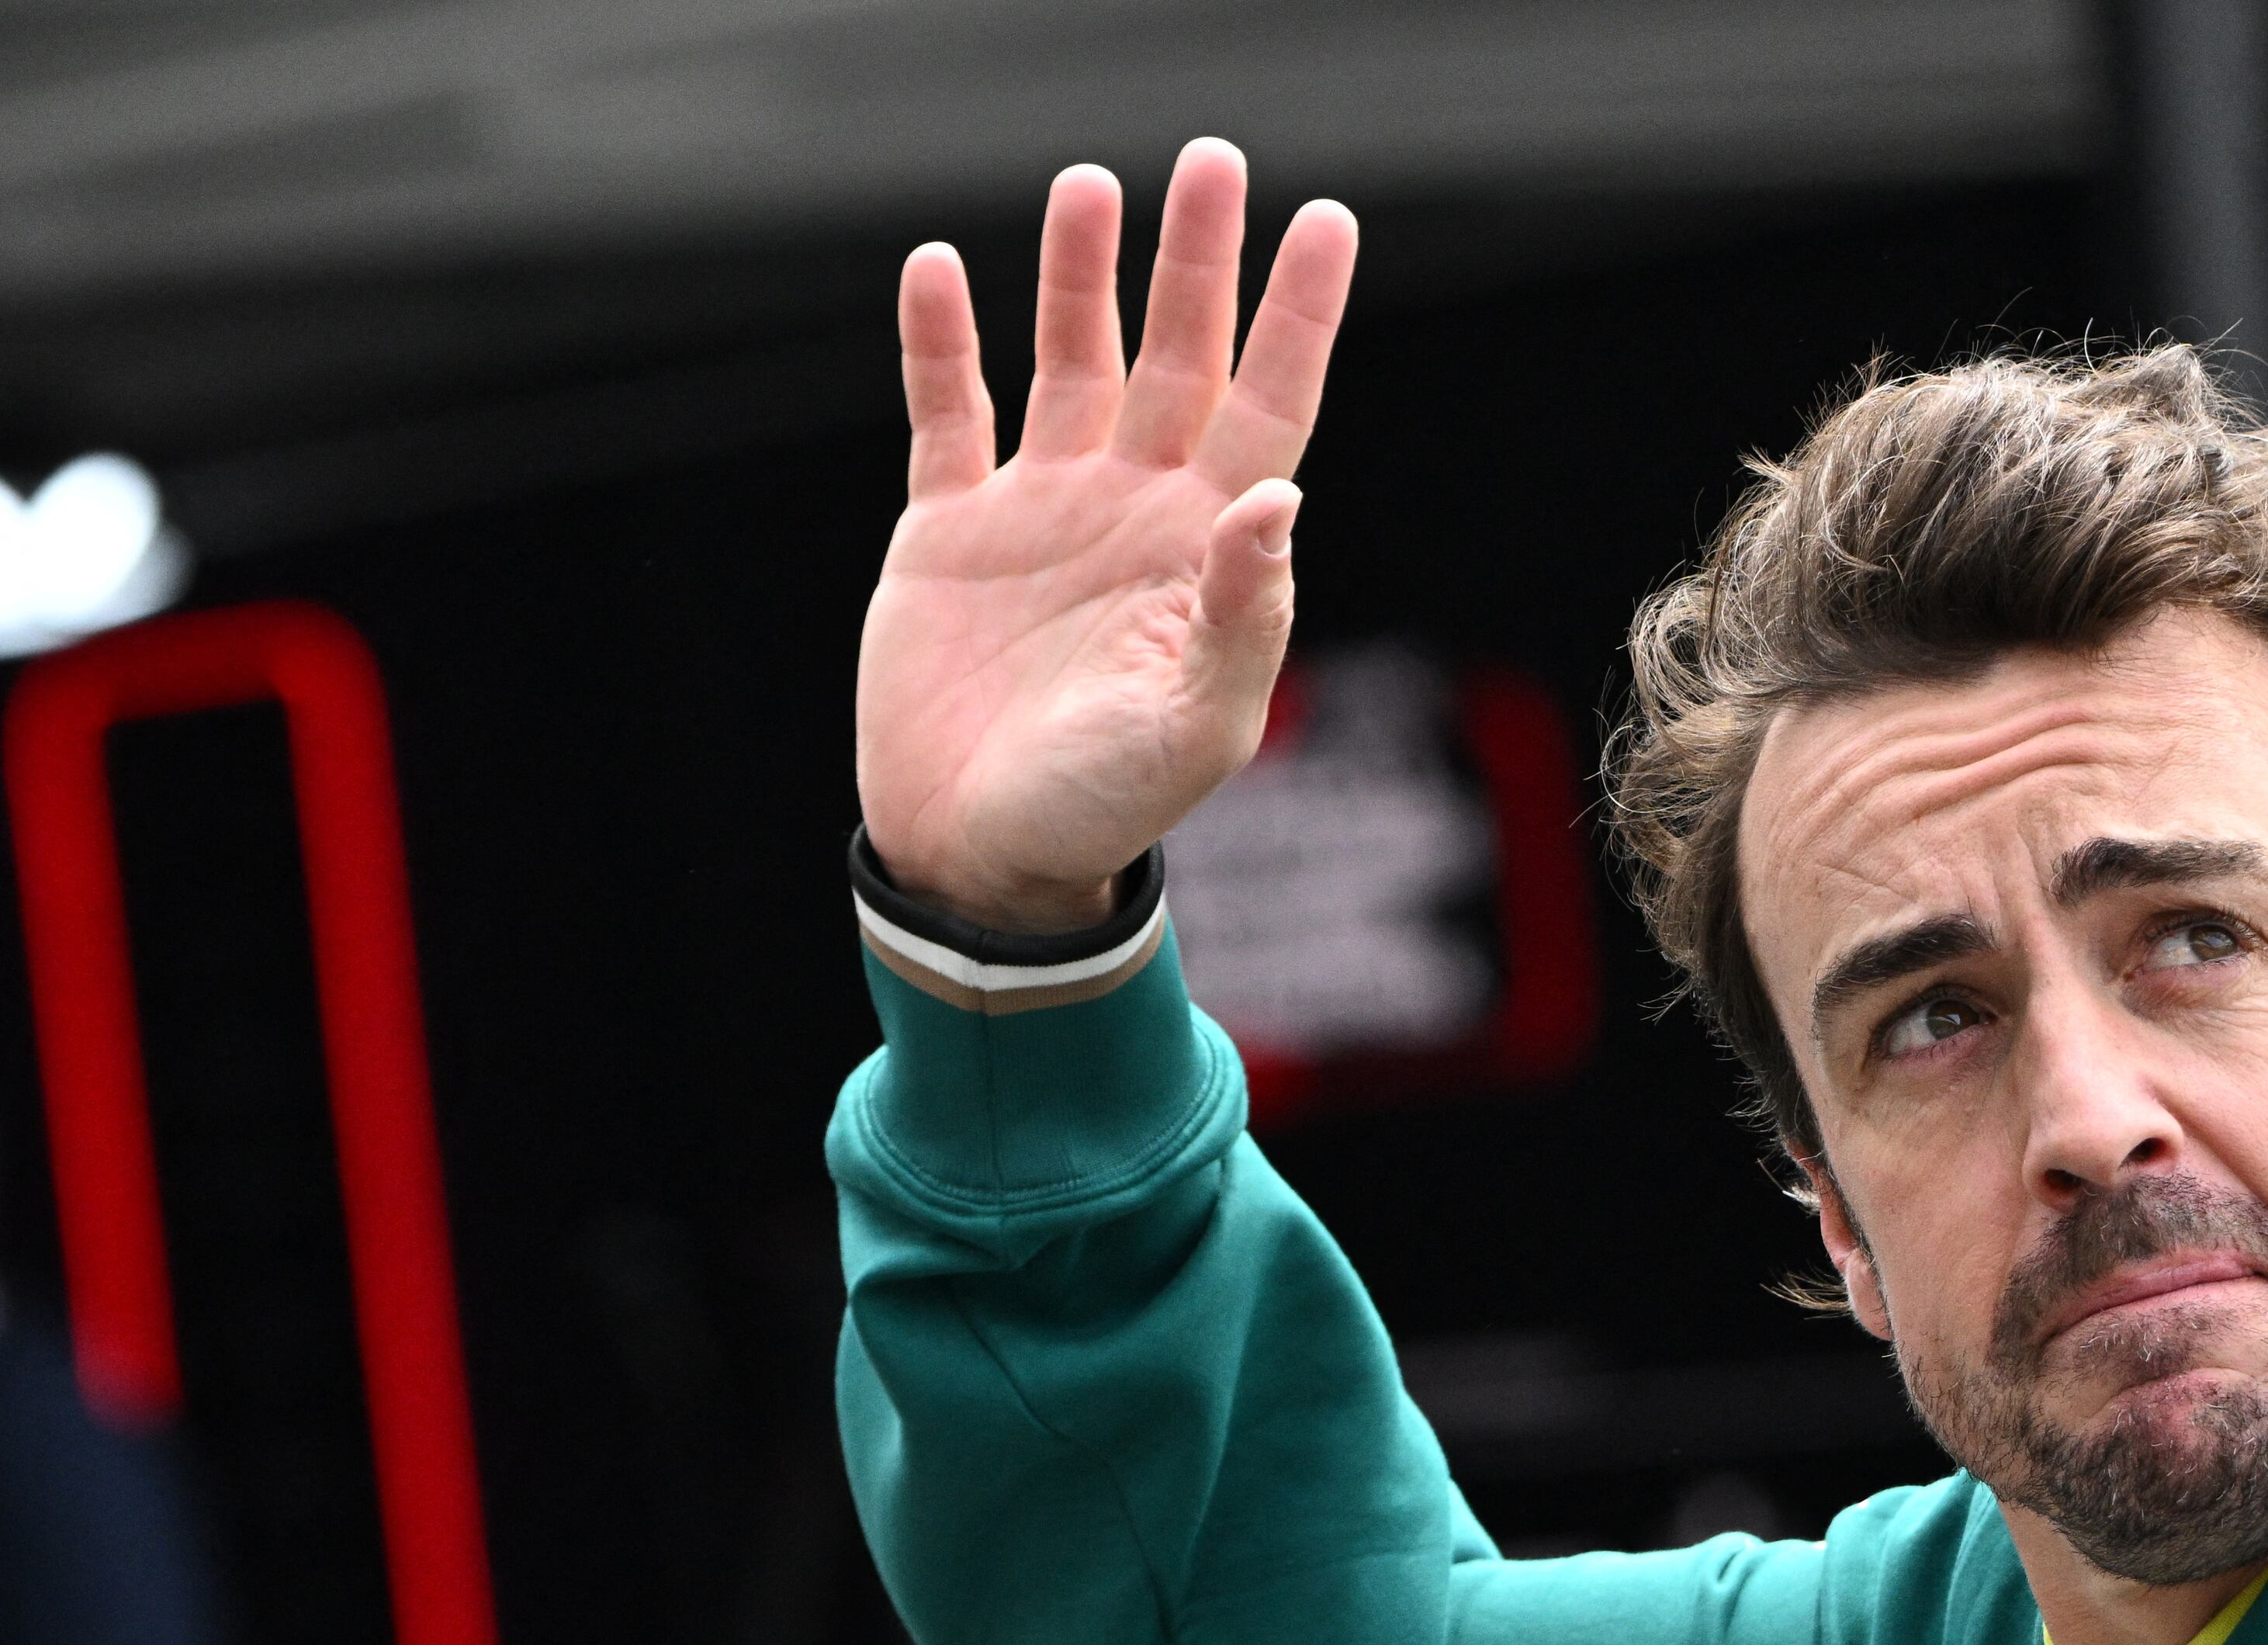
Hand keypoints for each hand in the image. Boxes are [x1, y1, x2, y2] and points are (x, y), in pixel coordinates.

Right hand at [855, 143, 1357, 933]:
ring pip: (1068, 361)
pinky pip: (948, 416)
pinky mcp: (949, 532)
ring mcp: (1041, 511)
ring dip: (1077, 276)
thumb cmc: (1108, 808)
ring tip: (1089, 184)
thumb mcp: (1198, 725)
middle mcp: (1133, 510)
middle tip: (1214, 161)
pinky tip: (939, 270)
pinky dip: (942, 344)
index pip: (1271, 404)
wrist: (984, 860)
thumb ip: (1245, 614)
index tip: (1328, 223)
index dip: (1299, 316)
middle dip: (1195, 261)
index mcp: (1207, 550)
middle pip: (1177, 356)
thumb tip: (1280, 496)